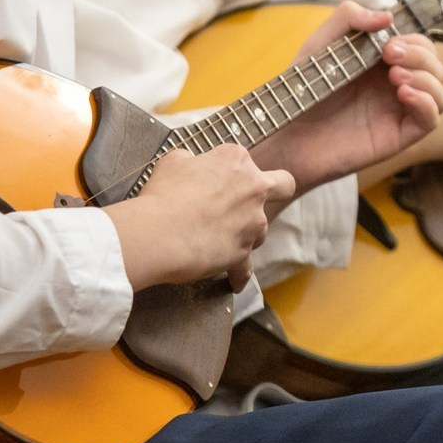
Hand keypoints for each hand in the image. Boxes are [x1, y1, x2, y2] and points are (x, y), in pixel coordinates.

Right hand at [100, 146, 295, 291]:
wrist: (159, 233)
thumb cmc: (163, 194)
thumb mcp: (173, 162)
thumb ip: (191, 161)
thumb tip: (192, 166)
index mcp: (236, 160)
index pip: (243, 161)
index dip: (229, 171)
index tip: (213, 181)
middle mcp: (253, 189)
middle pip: (283, 186)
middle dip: (277, 190)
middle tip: (255, 201)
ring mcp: (252, 222)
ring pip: (261, 229)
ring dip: (246, 234)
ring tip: (221, 240)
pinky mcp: (243, 253)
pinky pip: (245, 268)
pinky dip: (238, 275)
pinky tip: (234, 282)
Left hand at [250, 3, 442, 188]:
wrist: (288, 133)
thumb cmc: (303, 90)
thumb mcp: (321, 43)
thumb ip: (348, 18)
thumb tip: (386, 16)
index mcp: (383, 64)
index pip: (420, 46)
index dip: (413, 40)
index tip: (388, 43)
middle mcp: (395, 86)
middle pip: (435, 66)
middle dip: (420, 55)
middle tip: (390, 56)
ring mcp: (399, 111)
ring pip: (440, 93)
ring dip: (427, 78)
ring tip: (396, 76)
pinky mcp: (398, 135)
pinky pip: (431, 120)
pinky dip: (427, 102)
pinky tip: (404, 93)